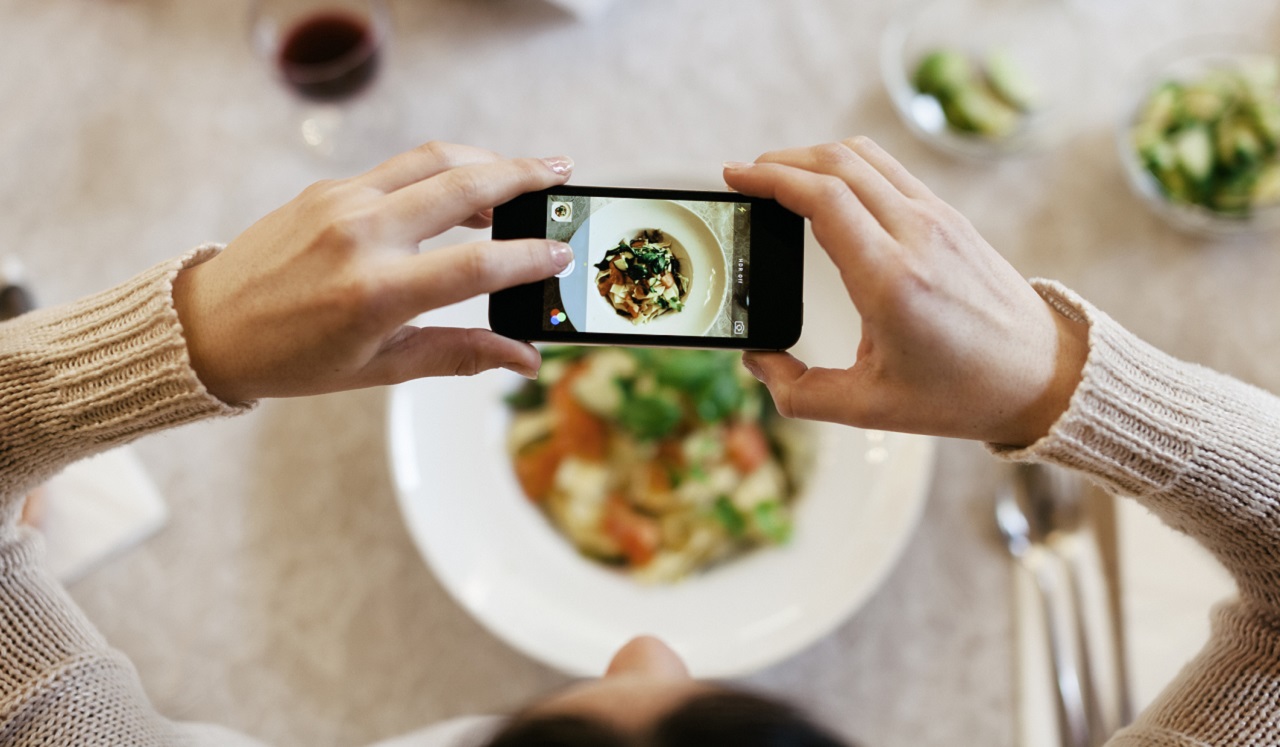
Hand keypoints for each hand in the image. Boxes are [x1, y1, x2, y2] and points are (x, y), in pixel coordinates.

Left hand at [172, 142, 574, 402]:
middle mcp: (361, 237)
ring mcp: (342, 204)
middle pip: (465, 186)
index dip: (529, 258)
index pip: (477, 265)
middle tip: (563, 174)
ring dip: (487, 161)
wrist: (208, 326)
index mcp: (376, 293)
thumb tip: (526, 359)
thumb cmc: (293, 359)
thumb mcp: (381, 368)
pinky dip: (441, 171)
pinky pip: (399, 168)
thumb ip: (460, 355)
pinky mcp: (328, 188)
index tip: (563, 254)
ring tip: (523, 174)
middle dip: (524, 175)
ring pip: (434, 160)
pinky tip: (462, 191)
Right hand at [724, 137, 1087, 446]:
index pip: (823, 198)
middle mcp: (917, 236)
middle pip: (837, 163)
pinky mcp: (950, 217)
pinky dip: (847, 165)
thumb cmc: (960, 395)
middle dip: (781, 162)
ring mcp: (938, 219)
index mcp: (891, 280)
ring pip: (864, 156)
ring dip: (814, 156)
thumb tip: (757, 362)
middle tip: (745, 177)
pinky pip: (889, 170)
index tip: (734, 178)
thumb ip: (799, 392)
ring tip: (780, 177)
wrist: (1044, 376)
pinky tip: (828, 189)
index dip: (770, 179)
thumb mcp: (868, 409)